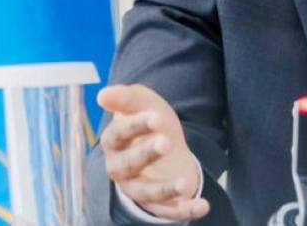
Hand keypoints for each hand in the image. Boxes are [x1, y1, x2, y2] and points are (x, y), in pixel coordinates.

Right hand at [98, 84, 209, 220]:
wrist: (165, 145)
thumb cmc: (150, 123)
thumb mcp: (144, 103)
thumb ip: (126, 98)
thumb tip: (103, 94)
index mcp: (114, 142)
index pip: (118, 135)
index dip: (135, 126)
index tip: (156, 117)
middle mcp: (120, 168)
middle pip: (128, 165)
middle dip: (146, 154)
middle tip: (166, 142)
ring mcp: (136, 188)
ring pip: (147, 194)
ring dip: (165, 190)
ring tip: (185, 184)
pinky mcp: (155, 203)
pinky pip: (167, 211)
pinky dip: (184, 211)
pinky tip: (202, 206)